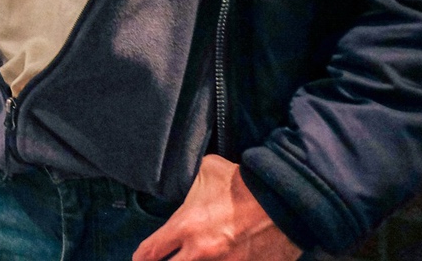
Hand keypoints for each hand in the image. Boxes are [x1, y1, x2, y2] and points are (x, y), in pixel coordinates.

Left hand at [133, 155, 302, 260]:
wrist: (282, 200)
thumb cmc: (242, 183)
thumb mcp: (207, 170)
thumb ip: (189, 183)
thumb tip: (182, 182)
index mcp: (186, 226)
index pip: (151, 252)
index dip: (140, 259)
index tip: (138, 259)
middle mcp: (201, 253)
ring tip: (190, 258)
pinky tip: (222, 260)